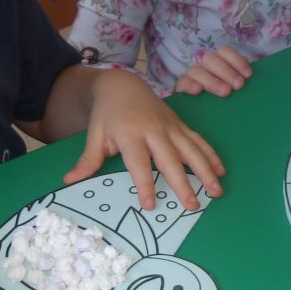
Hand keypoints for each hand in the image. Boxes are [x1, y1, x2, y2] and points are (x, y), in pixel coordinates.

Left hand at [62, 69, 224, 209]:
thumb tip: (69, 180)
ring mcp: (170, 126)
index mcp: (130, 134)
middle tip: (193, 205)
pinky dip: (210, 154)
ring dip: (205, 170)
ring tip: (216, 191)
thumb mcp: (94, 134)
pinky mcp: (179, 124)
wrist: (122, 85)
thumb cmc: (107, 114)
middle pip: (170, 159)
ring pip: (191, 149)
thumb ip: (88, 159)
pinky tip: (221, 170)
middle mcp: (154, 130)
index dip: (145, 184)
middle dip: (183, 182)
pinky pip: (198, 140)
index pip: (139, 163)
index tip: (150, 205)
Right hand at [174, 45, 252, 95]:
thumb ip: (239, 80)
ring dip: (212, 80)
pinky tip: (198, 90)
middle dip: (226, 71)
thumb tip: (251, 78)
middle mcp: (203, 66)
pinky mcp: (180, 87)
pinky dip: (189, 85)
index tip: (248, 75)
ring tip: (225, 92)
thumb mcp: (234, 87)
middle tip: (238, 85)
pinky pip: (182, 82)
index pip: (224, 51)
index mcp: (218, 61)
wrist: (201, 113)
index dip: (237, 60)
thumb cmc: (225, 98)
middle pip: (210, 59)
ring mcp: (191, 75)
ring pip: (196, 70)